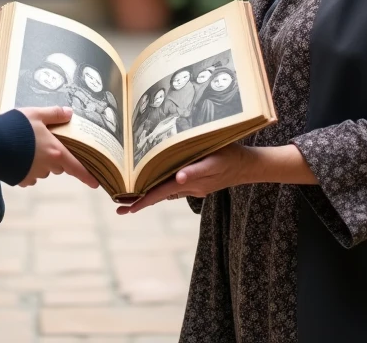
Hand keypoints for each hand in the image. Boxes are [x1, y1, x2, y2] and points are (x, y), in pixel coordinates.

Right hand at [16, 106, 99, 188]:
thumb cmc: (15, 127)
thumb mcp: (36, 114)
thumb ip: (54, 114)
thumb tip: (70, 113)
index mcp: (56, 151)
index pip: (76, 166)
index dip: (87, 175)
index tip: (96, 183)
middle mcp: (47, 166)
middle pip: (58, 165)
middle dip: (55, 157)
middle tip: (42, 142)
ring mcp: (33, 175)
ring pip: (43, 170)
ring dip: (39, 162)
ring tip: (25, 147)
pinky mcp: (20, 180)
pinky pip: (28, 176)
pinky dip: (26, 168)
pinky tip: (17, 157)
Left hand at [117, 143, 254, 214]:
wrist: (248, 165)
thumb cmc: (230, 156)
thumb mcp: (214, 160)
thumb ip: (196, 170)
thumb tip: (179, 179)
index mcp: (189, 182)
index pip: (160, 192)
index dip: (143, 200)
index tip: (127, 209)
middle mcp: (188, 188)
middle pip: (159, 195)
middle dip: (139, 202)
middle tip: (118, 210)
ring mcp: (193, 188)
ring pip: (166, 191)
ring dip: (148, 195)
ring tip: (128, 200)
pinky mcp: (197, 184)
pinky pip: (175, 186)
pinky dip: (161, 187)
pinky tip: (152, 185)